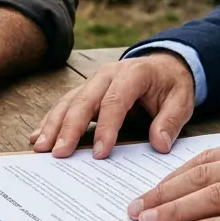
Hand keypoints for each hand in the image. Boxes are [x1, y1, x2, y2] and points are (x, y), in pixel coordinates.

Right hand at [32, 53, 194, 157]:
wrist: (164, 67)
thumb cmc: (171, 86)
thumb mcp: (182, 100)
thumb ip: (170, 121)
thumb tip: (159, 145)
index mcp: (133, 74)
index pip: (115, 101)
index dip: (106, 127)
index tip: (100, 153)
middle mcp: (107, 75)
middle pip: (83, 101)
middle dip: (69, 128)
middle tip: (59, 153)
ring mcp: (93, 82)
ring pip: (68, 103)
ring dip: (53, 125)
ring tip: (40, 148)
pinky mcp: (85, 92)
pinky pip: (65, 105)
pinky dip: (50, 121)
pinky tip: (37, 137)